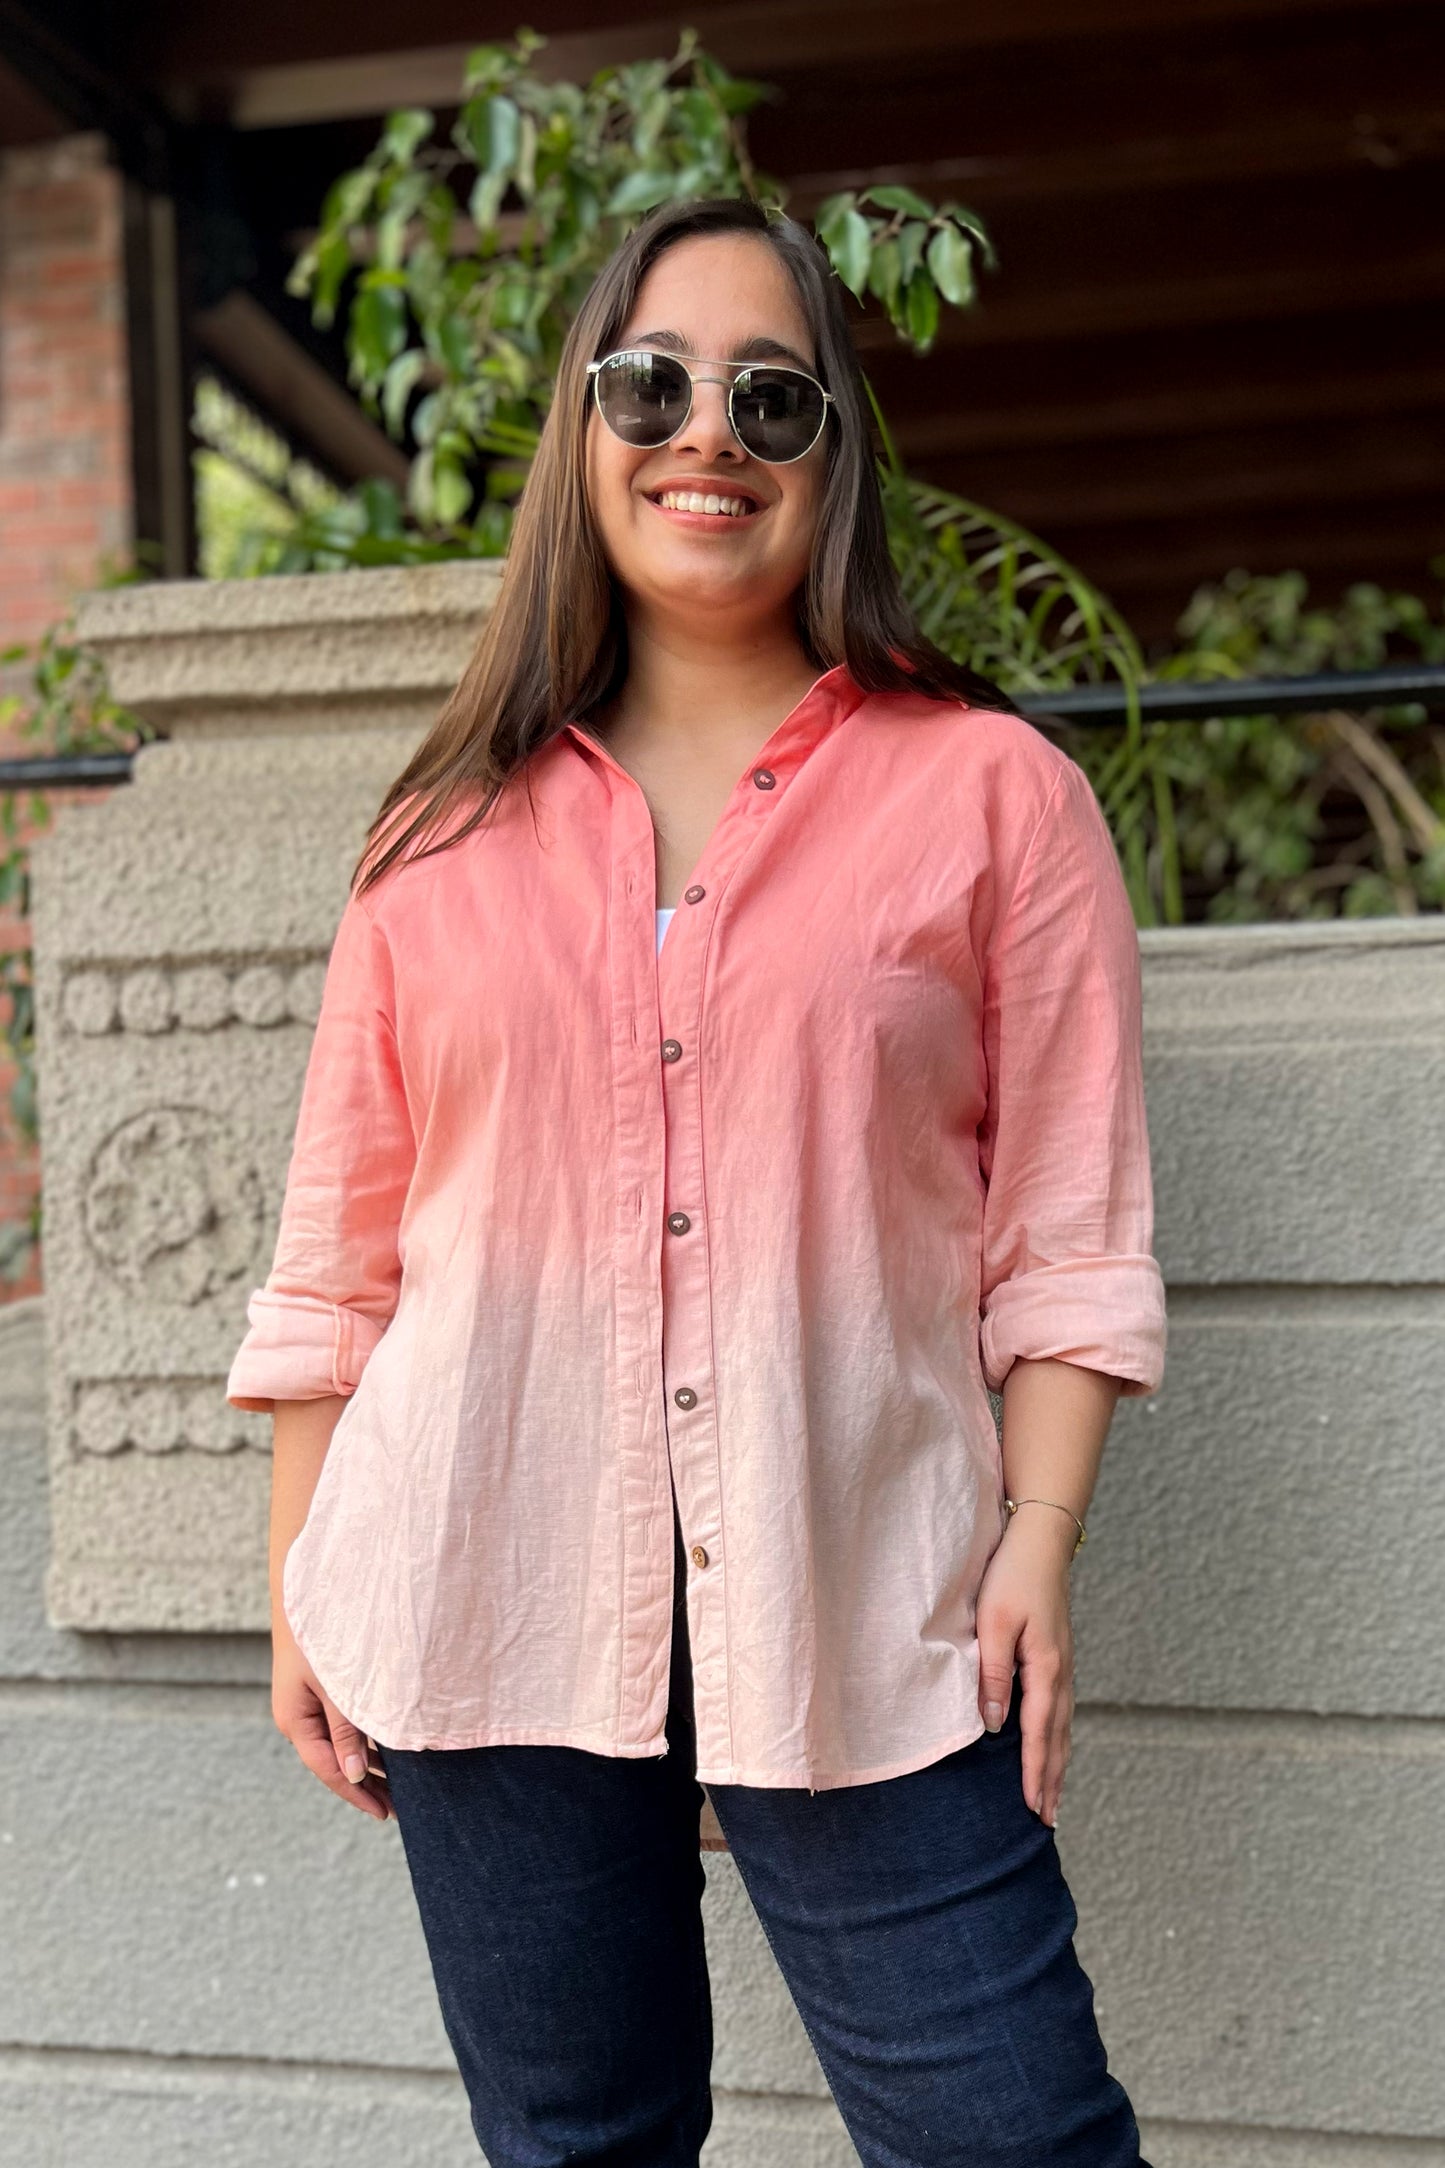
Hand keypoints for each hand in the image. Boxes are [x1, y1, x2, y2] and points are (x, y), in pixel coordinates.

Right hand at [273, 1629, 392, 1820]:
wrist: (303, 1588)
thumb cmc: (320, 1632)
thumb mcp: (336, 1685)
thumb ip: (345, 1729)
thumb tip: (356, 1774)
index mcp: (295, 1720)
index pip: (329, 1769)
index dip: (357, 1794)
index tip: (385, 1814)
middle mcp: (297, 1717)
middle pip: (333, 1762)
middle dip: (365, 1785)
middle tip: (399, 1808)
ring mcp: (305, 1704)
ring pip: (338, 1745)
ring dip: (367, 1764)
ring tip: (398, 1787)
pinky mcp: (317, 1690)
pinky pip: (340, 1726)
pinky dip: (363, 1741)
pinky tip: (385, 1751)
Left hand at [975, 1506, 1076, 1827]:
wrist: (1041, 1537)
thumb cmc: (1012, 1575)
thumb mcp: (994, 1622)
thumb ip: (994, 1674)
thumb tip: (993, 1726)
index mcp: (1046, 1668)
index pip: (1040, 1734)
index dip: (1036, 1774)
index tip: (1035, 1809)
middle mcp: (1060, 1671)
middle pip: (1058, 1738)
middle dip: (1054, 1780)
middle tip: (1049, 1820)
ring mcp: (1062, 1662)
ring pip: (1062, 1724)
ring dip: (1058, 1761)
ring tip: (1053, 1795)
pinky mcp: (1057, 1652)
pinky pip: (1059, 1706)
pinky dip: (1057, 1734)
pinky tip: (1051, 1743)